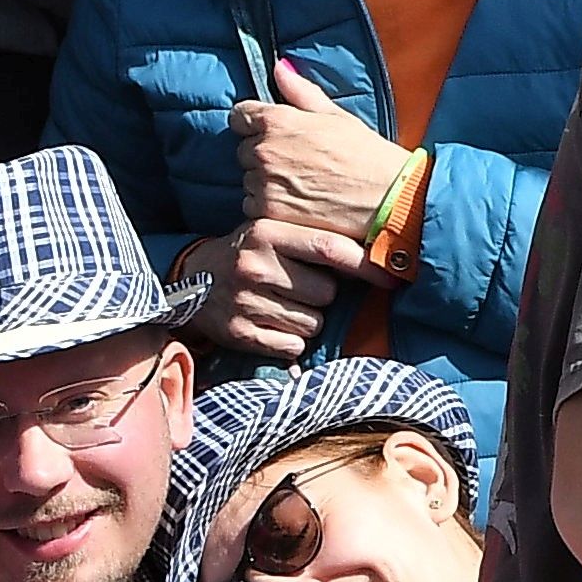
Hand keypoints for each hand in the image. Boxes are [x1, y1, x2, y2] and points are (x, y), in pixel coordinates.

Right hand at [177, 217, 376, 362]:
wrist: (190, 281)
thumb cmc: (249, 256)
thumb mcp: (274, 235)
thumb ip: (317, 243)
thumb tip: (380, 262)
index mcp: (267, 234)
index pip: (329, 249)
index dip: (366, 266)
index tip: (391, 277)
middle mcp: (255, 267)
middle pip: (326, 294)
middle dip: (322, 296)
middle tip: (297, 288)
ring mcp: (245, 301)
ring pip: (312, 324)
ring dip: (306, 320)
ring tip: (280, 305)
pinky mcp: (239, 333)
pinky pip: (293, 347)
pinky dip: (289, 342)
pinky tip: (270, 324)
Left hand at [230, 57, 407, 238]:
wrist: (388, 198)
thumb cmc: (367, 154)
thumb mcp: (336, 115)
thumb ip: (300, 91)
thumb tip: (279, 67)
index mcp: (276, 120)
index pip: (240, 116)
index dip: (255, 124)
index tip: (274, 134)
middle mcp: (264, 150)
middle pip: (244, 150)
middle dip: (264, 155)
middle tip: (297, 164)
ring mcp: (264, 183)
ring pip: (249, 180)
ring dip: (266, 183)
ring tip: (301, 186)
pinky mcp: (269, 212)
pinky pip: (252, 206)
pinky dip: (268, 208)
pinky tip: (296, 206)